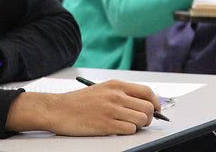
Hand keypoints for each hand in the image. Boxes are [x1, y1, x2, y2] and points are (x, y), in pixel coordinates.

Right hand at [7, 80, 159, 135]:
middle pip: (148, 107)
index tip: (156, 109)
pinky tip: (118, 128)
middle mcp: (115, 95)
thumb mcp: (102, 89)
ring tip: (127, 124)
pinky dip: (128, 131)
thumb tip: (142, 103)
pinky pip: (130, 130)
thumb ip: (121, 93)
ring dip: (138, 125)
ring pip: (142, 120)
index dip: (156, 102)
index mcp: (115, 85)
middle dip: (148, 117)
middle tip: (140, 120)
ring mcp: (112, 110)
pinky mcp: (107, 125)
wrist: (59, 109)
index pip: (146, 91)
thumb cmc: (79, 101)